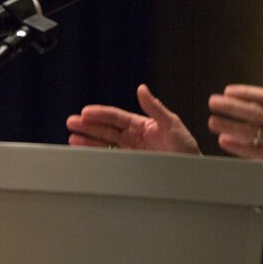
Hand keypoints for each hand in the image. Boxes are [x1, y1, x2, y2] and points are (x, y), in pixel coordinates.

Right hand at [67, 84, 200, 154]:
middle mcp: (135, 137)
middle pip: (107, 129)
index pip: (117, 117)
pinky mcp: (131, 165)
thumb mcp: (173, 125)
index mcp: (143, 125)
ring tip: (72, 138)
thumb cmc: (185, 149)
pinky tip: (86, 151)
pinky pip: (111, 157)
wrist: (191, 175)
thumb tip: (142, 89)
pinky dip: (98, 153)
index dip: (100, 114)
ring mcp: (132, 151)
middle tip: (71, 122)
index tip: (85, 113)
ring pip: (106, 142)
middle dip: (89, 125)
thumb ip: (155, 108)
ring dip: (89, 139)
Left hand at [208, 65, 262, 187]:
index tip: (227, 91)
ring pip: (252, 132)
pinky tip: (224, 141)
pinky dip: (239, 147)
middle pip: (255, 112)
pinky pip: (255, 152)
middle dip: (232, 106)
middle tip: (213, 102)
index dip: (245, 93)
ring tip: (213, 121)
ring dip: (230, 126)